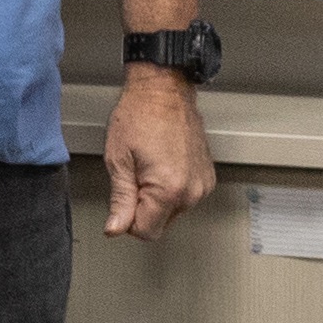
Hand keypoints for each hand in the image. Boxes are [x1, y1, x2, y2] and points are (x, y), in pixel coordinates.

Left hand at [99, 67, 216, 241]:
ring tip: (148, 166)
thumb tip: (116, 228)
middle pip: (161, 223)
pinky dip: (171, 188)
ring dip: (157, 198)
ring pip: (173, 211)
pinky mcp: (207, 177)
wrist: (164, 90)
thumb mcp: (118, 159)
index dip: (128, 220)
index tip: (123, 198)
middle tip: (134, 175)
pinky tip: (162, 164)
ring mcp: (203, 184)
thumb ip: (120, 199)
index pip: (146, 231)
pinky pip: (184, 197)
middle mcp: (192, 191)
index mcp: (169, 190)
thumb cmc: (140, 115)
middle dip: (143, 208)